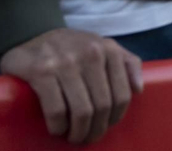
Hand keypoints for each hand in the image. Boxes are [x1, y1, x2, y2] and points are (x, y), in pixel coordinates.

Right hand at [0, 28, 142, 143]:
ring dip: (79, 132)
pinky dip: (59, 126)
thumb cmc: (73, 46)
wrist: (33, 33)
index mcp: (109, 50)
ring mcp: (65, 63)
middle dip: (96, 129)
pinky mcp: (41, 72)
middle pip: (102, 106)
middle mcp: (90, 54)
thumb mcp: (104, 46)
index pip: (122, 94)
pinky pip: (56, 110)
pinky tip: (58, 129)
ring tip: (74, 137)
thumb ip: (127, 62)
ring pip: (81, 110)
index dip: (116, 117)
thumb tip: (138, 89)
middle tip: (89, 137)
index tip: (107, 125)